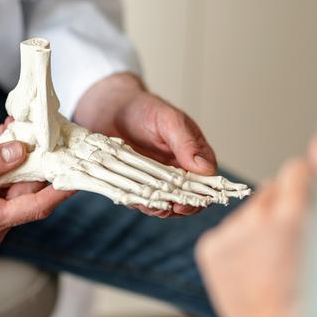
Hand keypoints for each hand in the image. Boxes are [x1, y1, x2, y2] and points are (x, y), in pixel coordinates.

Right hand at [0, 141, 74, 252]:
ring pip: (15, 193)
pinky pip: (2, 196)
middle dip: (36, 165)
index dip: (61, 190)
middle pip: (27, 196)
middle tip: (41, 134)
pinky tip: (2, 149)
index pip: (36, 207)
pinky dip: (5, 174)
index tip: (80, 174)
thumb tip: (21, 150)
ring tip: (15, 133)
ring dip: (18, 165)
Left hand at [74, 73, 217, 216]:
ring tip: (152, 206)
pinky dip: (139, 203)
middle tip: (170, 207)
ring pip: (165, 203)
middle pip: (187, 198)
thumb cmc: (144, 109)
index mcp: (193, 154)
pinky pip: (141, 199)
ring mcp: (156, 180)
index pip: (206, 181)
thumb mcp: (168, 120)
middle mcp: (178, 170)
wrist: (110, 108)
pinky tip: (135, 200)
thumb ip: (186, 143)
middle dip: (180, 207)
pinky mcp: (136, 184)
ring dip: (159, 208)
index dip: (201, 195)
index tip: (189, 200)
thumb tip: (205, 168)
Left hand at [195, 137, 316, 316]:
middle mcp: (258, 219)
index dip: (306, 186)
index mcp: (297, 215)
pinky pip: (227, 231)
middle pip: (270, 190)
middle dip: (282, 206)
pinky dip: (239, 244)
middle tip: (293, 241)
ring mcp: (231, 235)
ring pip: (249, 212)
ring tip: (274, 261)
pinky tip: (254, 268)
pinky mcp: (211, 249)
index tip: (310, 206)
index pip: (296, 171)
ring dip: (260, 226)